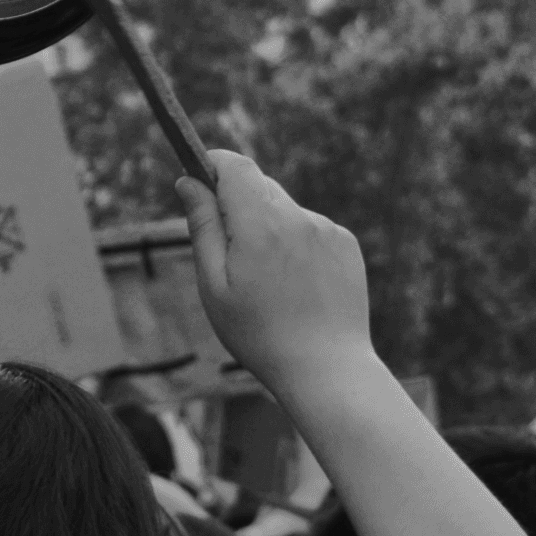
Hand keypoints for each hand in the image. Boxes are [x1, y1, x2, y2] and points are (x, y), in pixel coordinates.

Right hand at [176, 150, 370, 396]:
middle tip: (230, 252)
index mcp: (261, 225)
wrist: (327, 369)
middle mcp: (298, 218)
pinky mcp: (346, 244)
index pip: (235, 166)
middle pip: (259, 185)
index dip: (213, 166)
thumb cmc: (259, 334)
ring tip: (269, 281)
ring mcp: (327, 229)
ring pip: (284, 209)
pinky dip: (296, 243)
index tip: (199, 180)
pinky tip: (296, 285)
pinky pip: (310, 228)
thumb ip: (202, 227)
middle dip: (238, 205)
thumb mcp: (214, 286)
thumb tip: (189, 182)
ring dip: (268, 227)